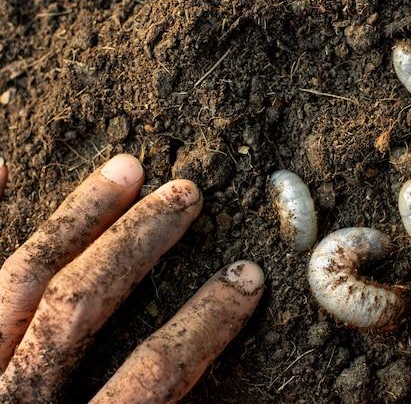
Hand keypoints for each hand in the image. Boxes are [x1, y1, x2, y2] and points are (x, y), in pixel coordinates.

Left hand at [0, 154, 263, 402]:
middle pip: (80, 300)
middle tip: (184, 195)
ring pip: (23, 278)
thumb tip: (233, 389)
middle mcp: (17, 396)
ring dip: (78, 216)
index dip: (206, 323)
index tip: (246, 281)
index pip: (154, 371)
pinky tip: (1, 169)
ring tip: (125, 171)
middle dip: (140, 239)